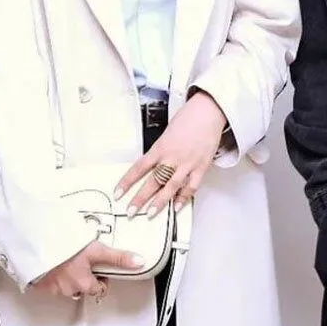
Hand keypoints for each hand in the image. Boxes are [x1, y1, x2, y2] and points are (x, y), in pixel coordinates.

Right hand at [33, 241, 143, 300]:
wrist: (38, 242)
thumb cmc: (66, 247)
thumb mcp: (97, 249)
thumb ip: (118, 257)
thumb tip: (139, 262)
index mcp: (84, 284)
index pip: (98, 289)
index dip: (101, 278)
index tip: (98, 268)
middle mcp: (68, 289)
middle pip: (81, 287)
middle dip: (82, 276)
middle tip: (81, 259)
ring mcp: (52, 286)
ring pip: (64, 284)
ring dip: (66, 274)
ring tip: (66, 257)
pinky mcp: (38, 282)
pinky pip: (47, 281)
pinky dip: (50, 272)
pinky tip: (52, 260)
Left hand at [115, 91, 226, 217]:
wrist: (208, 112)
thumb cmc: (188, 118)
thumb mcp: (167, 133)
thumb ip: (160, 150)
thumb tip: (153, 164)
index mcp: (160, 147)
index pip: (138, 168)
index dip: (127, 182)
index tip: (118, 193)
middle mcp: (171, 157)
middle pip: (152, 181)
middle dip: (140, 198)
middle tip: (131, 211)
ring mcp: (187, 164)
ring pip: (170, 187)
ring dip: (159, 202)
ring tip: (150, 214)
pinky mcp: (201, 167)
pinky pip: (191, 186)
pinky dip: (184, 198)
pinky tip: (176, 206)